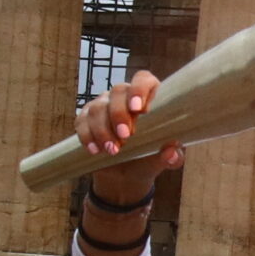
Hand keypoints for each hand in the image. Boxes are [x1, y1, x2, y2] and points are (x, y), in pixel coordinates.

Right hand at [75, 71, 181, 203]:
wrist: (126, 176)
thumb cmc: (149, 158)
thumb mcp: (164, 160)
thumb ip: (173, 157)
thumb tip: (172, 153)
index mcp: (148, 97)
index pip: (143, 79)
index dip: (139, 89)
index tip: (138, 109)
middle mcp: (124, 96)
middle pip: (117, 91)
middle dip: (119, 114)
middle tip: (125, 136)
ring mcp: (103, 105)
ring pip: (98, 108)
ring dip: (103, 130)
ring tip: (113, 150)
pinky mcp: (86, 119)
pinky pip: (82, 121)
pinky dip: (87, 136)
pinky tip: (95, 150)